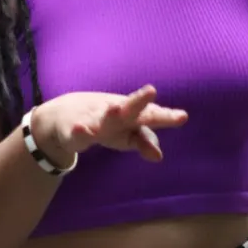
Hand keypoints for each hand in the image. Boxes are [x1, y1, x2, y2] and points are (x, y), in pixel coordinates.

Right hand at [30, 85, 187, 164]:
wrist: (65, 116)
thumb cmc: (106, 123)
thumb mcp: (127, 134)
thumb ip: (144, 142)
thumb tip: (159, 156)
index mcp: (131, 115)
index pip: (151, 114)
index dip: (165, 116)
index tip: (182, 117)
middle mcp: (114, 113)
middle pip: (129, 107)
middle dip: (139, 100)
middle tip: (151, 91)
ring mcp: (93, 120)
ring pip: (103, 118)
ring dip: (110, 113)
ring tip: (116, 107)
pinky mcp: (73, 131)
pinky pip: (76, 133)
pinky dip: (78, 131)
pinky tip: (80, 130)